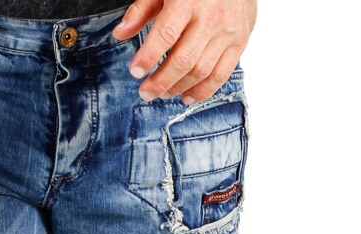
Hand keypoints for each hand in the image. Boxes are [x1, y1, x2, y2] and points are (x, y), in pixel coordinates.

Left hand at [111, 0, 256, 103]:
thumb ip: (142, 9)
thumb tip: (120, 33)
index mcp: (189, 0)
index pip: (166, 35)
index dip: (148, 57)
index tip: (135, 71)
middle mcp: (211, 17)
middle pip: (183, 60)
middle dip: (161, 81)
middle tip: (145, 91)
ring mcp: (228, 31)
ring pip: (201, 71)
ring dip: (178, 88)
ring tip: (162, 93)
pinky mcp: (240, 41)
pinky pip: (221, 74)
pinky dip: (203, 91)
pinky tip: (187, 96)